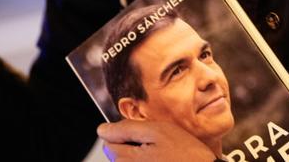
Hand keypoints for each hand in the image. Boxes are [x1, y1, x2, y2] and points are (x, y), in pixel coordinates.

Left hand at [99, 120, 221, 161]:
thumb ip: (127, 129)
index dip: (127, 134)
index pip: (108, 141)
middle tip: (158, 146)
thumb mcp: (158, 131)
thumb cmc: (186, 155)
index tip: (145, 136)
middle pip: (117, 154)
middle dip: (133, 147)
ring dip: (142, 157)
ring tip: (164, 157)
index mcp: (125, 160)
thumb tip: (102, 129)